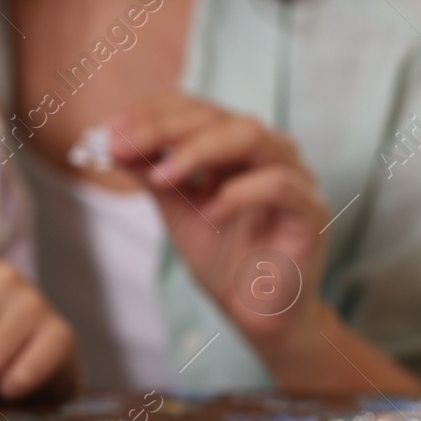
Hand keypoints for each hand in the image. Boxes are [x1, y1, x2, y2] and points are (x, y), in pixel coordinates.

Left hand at [107, 95, 329, 351]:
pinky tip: (212, 211)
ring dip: (199, 150)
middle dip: (164, 129)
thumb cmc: (221, 254)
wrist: (254, 310)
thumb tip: (111, 141)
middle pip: (218, 117)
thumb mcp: (175, 208)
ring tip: (162, 176)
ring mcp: (294, 176)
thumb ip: (150, 172)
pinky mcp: (311, 211)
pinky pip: (280, 184)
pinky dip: (240, 192)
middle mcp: (267, 151)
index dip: (152, 114)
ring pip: (252, 136)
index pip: (195, 109)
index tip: (110, 131)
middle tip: (123, 146)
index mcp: (235, 145)